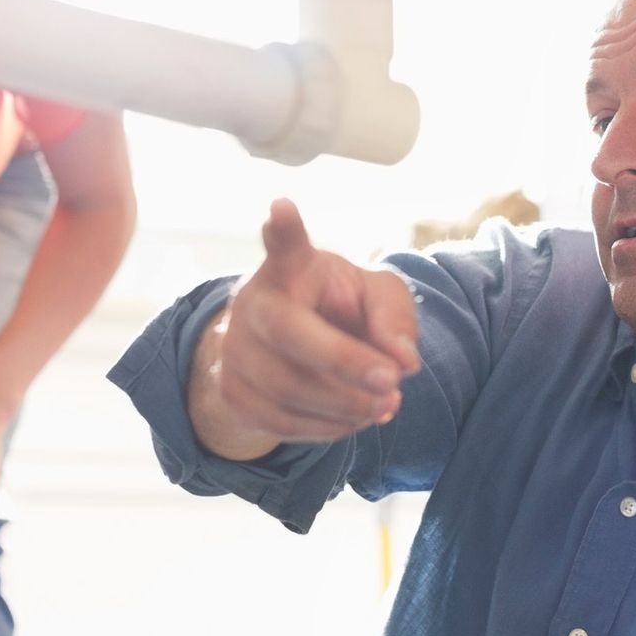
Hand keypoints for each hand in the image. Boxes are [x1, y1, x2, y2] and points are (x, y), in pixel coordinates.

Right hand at [192, 199, 420, 458]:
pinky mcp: (232, 393)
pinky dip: (330, 428)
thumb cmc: (338, 310)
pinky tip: (357, 417)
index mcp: (291, 268)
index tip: (281, 207)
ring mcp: (235, 350)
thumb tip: (403, 362)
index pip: (285, 245)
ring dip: (348, 405)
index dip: (283, 228)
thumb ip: (395, 317)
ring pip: (289, 389)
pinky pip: (284, 423)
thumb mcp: (375, 296)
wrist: (286, 350)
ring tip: (386, 403)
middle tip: (393, 382)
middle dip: (345, 362)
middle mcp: (253, 303)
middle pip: (292, 334)